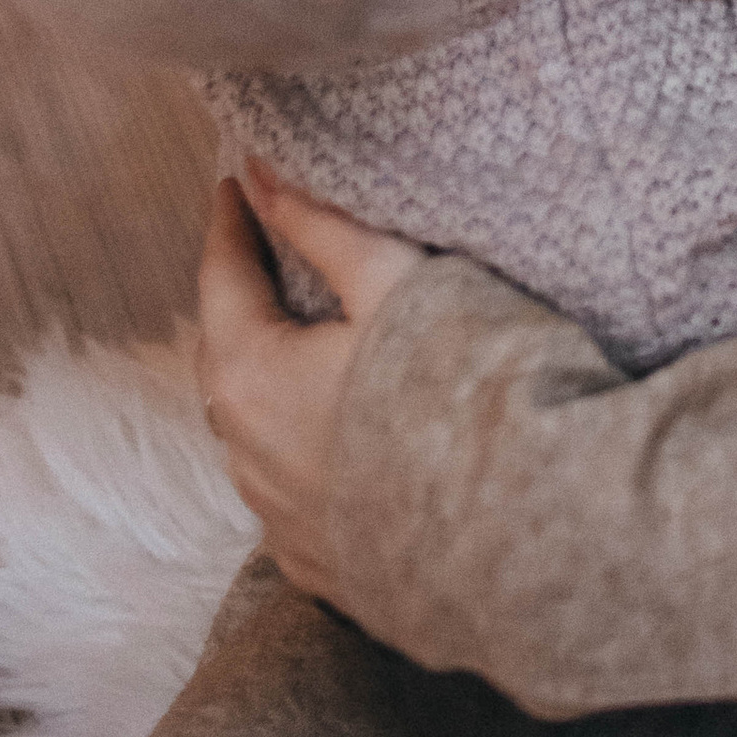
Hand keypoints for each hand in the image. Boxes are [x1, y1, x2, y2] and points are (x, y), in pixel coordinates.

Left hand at [195, 165, 424, 601]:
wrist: (515, 528)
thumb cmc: (454, 387)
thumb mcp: (393, 282)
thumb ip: (321, 225)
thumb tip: (261, 173)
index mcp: (252, 377)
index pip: (221, 279)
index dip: (229, 225)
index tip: (232, 185)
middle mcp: (246, 456)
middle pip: (224, 359)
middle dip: (235, 302)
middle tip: (258, 253)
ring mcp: (278, 519)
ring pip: (248, 433)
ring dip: (261, 381)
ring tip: (292, 337)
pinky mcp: (315, 563)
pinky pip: (283, 493)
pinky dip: (290, 450)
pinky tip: (323, 435)